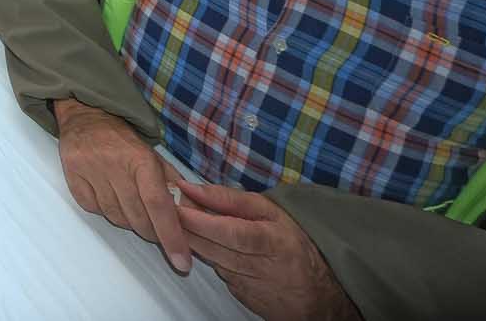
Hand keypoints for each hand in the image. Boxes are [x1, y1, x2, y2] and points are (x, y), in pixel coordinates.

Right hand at [54, 100, 192, 273]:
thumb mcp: (156, 158)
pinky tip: (110, 196)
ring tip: (131, 205)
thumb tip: (199, 217)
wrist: (87, 116)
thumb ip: (177, 188)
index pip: (158, 205)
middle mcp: (115, 165)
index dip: (172, 236)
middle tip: (157, 228)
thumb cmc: (126, 142)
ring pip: (116, 218)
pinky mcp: (73, 177)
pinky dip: (106, 211)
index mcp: (141, 160)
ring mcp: (90, 171)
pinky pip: (94, 211)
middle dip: (153, 231)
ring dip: (129, 221)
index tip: (183, 262)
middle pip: (138, 218)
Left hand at [176, 181, 354, 320]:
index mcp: (274, 241)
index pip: (231, 231)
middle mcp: (263, 266)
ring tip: (178, 222)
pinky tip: (201, 244)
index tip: (177, 205)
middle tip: (167, 210)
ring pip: (213, 262)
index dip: (201, 220)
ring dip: (193, 243)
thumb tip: (193, 187)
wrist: (318, 292)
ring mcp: (252, 286)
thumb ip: (231, 199)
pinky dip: (209, 259)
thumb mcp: (271, 212)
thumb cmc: (294, 242)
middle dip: (186, 229)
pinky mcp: (244, 297)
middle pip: (215, 249)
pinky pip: (219, 274)